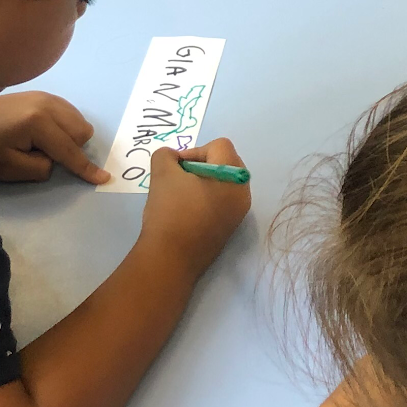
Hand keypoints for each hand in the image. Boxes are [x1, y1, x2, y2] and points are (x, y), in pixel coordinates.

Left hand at [0, 92, 107, 184]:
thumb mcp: (11, 168)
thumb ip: (42, 168)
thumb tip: (57, 160)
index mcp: (38, 123)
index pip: (70, 150)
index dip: (86, 168)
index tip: (104, 179)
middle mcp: (48, 104)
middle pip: (82, 131)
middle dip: (73, 148)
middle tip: (45, 156)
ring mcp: (46, 96)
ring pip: (78, 120)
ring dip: (70, 136)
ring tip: (43, 143)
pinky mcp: (42, 94)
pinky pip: (69, 111)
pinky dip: (65, 124)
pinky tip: (44, 131)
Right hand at [140, 139, 250, 274]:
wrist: (170, 260)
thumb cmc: (170, 212)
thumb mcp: (162, 174)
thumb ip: (166, 156)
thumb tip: (172, 158)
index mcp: (234, 177)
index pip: (219, 146)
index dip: (194, 150)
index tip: (175, 168)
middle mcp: (243, 193)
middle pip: (225, 162)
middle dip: (200, 165)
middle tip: (178, 178)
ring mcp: (239, 213)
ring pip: (223, 183)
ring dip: (202, 182)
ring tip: (180, 194)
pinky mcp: (230, 229)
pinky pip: (222, 202)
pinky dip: (205, 199)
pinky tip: (185, 211)